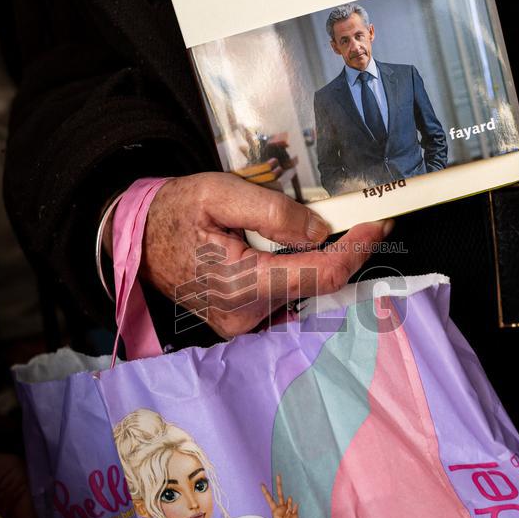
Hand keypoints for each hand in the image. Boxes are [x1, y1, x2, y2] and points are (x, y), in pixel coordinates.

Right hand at [130, 172, 392, 337]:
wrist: (137, 240)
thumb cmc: (174, 212)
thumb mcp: (218, 193)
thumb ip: (272, 212)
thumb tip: (320, 231)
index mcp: (240, 285)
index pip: (319, 275)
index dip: (357, 249)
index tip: (381, 225)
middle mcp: (245, 316)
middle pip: (318, 288)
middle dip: (345, 255)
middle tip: (362, 223)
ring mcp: (243, 325)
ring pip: (305, 294)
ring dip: (322, 265)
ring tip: (324, 234)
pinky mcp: (243, 323)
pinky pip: (288, 298)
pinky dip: (303, 275)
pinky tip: (299, 253)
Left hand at [261, 474, 300, 517]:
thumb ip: (282, 516)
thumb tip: (289, 505)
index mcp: (275, 512)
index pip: (270, 499)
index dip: (266, 492)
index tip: (261, 484)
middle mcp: (282, 509)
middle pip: (280, 494)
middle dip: (279, 485)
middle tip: (278, 475)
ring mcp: (289, 510)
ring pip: (288, 501)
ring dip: (287, 504)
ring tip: (287, 514)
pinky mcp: (295, 513)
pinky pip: (294, 507)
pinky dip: (293, 508)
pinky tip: (292, 509)